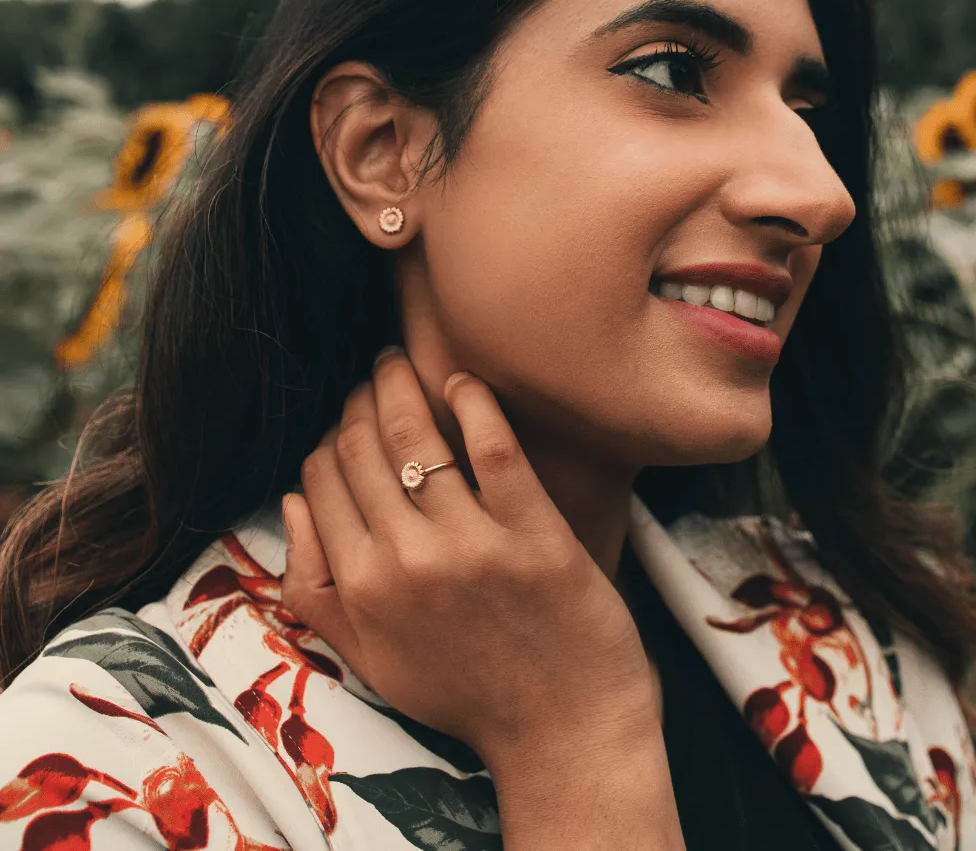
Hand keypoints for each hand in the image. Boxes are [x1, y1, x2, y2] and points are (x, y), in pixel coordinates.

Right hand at [280, 351, 654, 768]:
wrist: (566, 731)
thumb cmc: (467, 694)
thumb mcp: (369, 661)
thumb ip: (315, 589)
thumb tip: (292, 503)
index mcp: (362, 588)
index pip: (322, 480)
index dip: (328, 439)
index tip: (346, 420)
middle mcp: (406, 560)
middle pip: (362, 448)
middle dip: (358, 400)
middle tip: (373, 376)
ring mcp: (470, 543)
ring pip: (416, 435)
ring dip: (401, 384)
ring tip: (400, 360)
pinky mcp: (532, 530)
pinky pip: (493, 445)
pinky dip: (473, 402)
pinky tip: (463, 382)